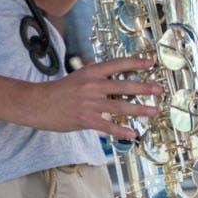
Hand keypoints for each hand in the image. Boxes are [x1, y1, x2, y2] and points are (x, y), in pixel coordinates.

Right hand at [29, 57, 162, 138]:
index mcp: (91, 71)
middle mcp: (92, 85)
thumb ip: (95, 77)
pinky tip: (133, 134)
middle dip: (145, 88)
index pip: (117, 64)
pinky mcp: (85, 119)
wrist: (37, 103)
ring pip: (120, 106)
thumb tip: (113, 77)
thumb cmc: (59, 91)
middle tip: (160, 90)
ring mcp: (90, 103)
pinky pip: (108, 126)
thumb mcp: (78, 76)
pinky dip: (122, 130)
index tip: (150, 63)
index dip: (135, 63)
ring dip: (140, 110)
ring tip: (154, 111)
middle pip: (124, 85)